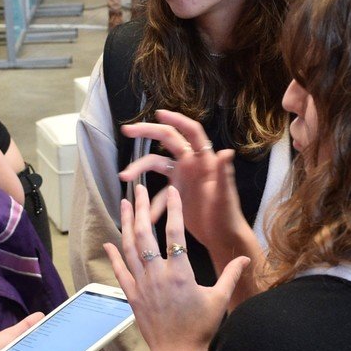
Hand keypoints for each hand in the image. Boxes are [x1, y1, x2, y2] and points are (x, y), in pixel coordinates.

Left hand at [103, 185, 248, 350]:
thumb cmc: (200, 329)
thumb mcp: (219, 300)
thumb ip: (230, 276)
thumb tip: (245, 259)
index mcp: (180, 273)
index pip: (175, 234)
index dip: (174, 210)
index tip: (171, 192)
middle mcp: (157, 275)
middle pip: (145, 234)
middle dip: (140, 208)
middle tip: (138, 189)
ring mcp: (142, 285)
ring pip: (130, 248)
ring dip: (125, 224)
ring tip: (122, 204)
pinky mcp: (133, 297)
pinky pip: (120, 272)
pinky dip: (114, 256)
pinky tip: (109, 242)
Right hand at [119, 111, 249, 256]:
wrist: (222, 237)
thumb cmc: (227, 215)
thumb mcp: (224, 196)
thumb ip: (223, 174)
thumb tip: (226, 152)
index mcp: (205, 160)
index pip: (191, 132)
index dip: (177, 120)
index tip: (158, 114)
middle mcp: (191, 164)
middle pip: (168, 139)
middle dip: (147, 132)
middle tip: (127, 130)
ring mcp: (182, 177)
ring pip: (156, 163)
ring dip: (139, 168)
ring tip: (123, 176)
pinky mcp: (175, 192)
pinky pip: (158, 193)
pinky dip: (151, 204)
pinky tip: (146, 216)